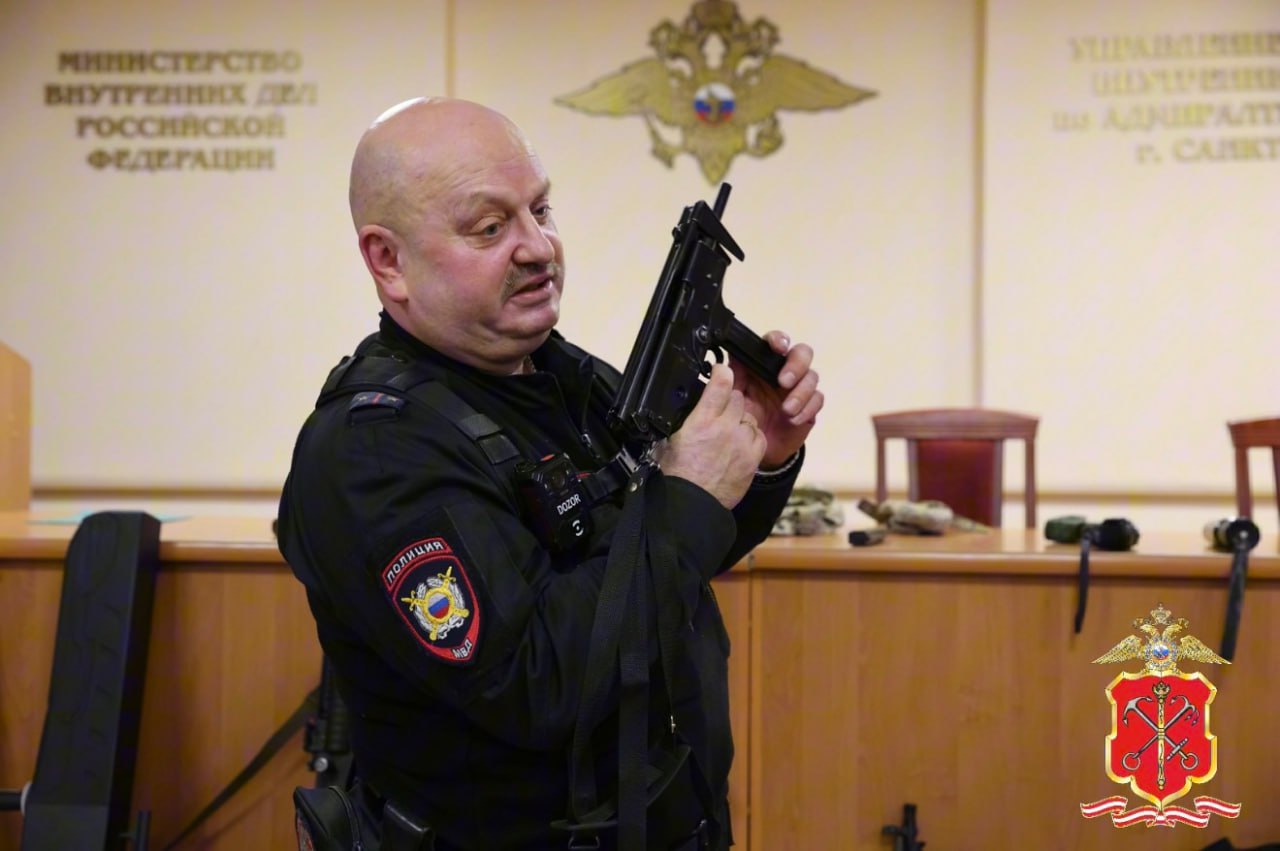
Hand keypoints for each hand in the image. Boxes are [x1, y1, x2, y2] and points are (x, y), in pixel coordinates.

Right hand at [661, 363, 766, 508]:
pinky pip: (758, 436)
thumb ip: (688, 418)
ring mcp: (742, 443)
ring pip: (750, 417)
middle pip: (738, 398)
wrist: (692, 504)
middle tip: (720, 414)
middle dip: (730, 402)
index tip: (722, 370)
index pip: (721, 384)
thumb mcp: (672, 439)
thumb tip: (692, 404)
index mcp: (702, 421)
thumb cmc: (679, 475)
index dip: (723, 373)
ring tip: (728, 435)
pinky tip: (739, 445)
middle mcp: (725, 428)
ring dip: (741, 421)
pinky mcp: (753, 458)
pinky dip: (751, 437)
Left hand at [731, 330, 822, 468]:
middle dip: (796, 365)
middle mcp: (784, 371)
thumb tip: (733, 358)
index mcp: (764, 364)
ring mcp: (799, 388)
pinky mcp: (810, 405)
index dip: (779, 340)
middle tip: (784, 382)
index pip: (775, 342)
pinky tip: (794, 420)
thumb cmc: (741, 418)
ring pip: (812, 377)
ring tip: (786, 410)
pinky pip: (817, 400)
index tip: (778, 348)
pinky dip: (807, 409)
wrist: (752, 448)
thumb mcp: (732, 398)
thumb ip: (734, 378)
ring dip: (801, 393)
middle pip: (802, 353)